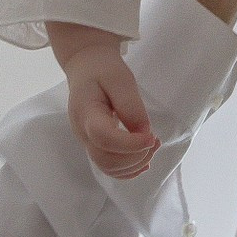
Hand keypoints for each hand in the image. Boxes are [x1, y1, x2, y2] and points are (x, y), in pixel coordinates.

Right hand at [65, 45, 157, 178]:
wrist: (86, 68)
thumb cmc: (103, 70)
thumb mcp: (120, 79)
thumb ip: (131, 106)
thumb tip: (143, 133)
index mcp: (86, 112)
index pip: (104, 137)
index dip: (130, 144)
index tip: (152, 137)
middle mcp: (82, 132)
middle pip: (105, 160)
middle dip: (135, 157)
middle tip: (154, 141)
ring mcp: (87, 141)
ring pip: (107, 168)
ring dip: (134, 164)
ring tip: (152, 146)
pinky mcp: (95, 145)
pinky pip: (109, 167)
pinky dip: (128, 169)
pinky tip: (143, 158)